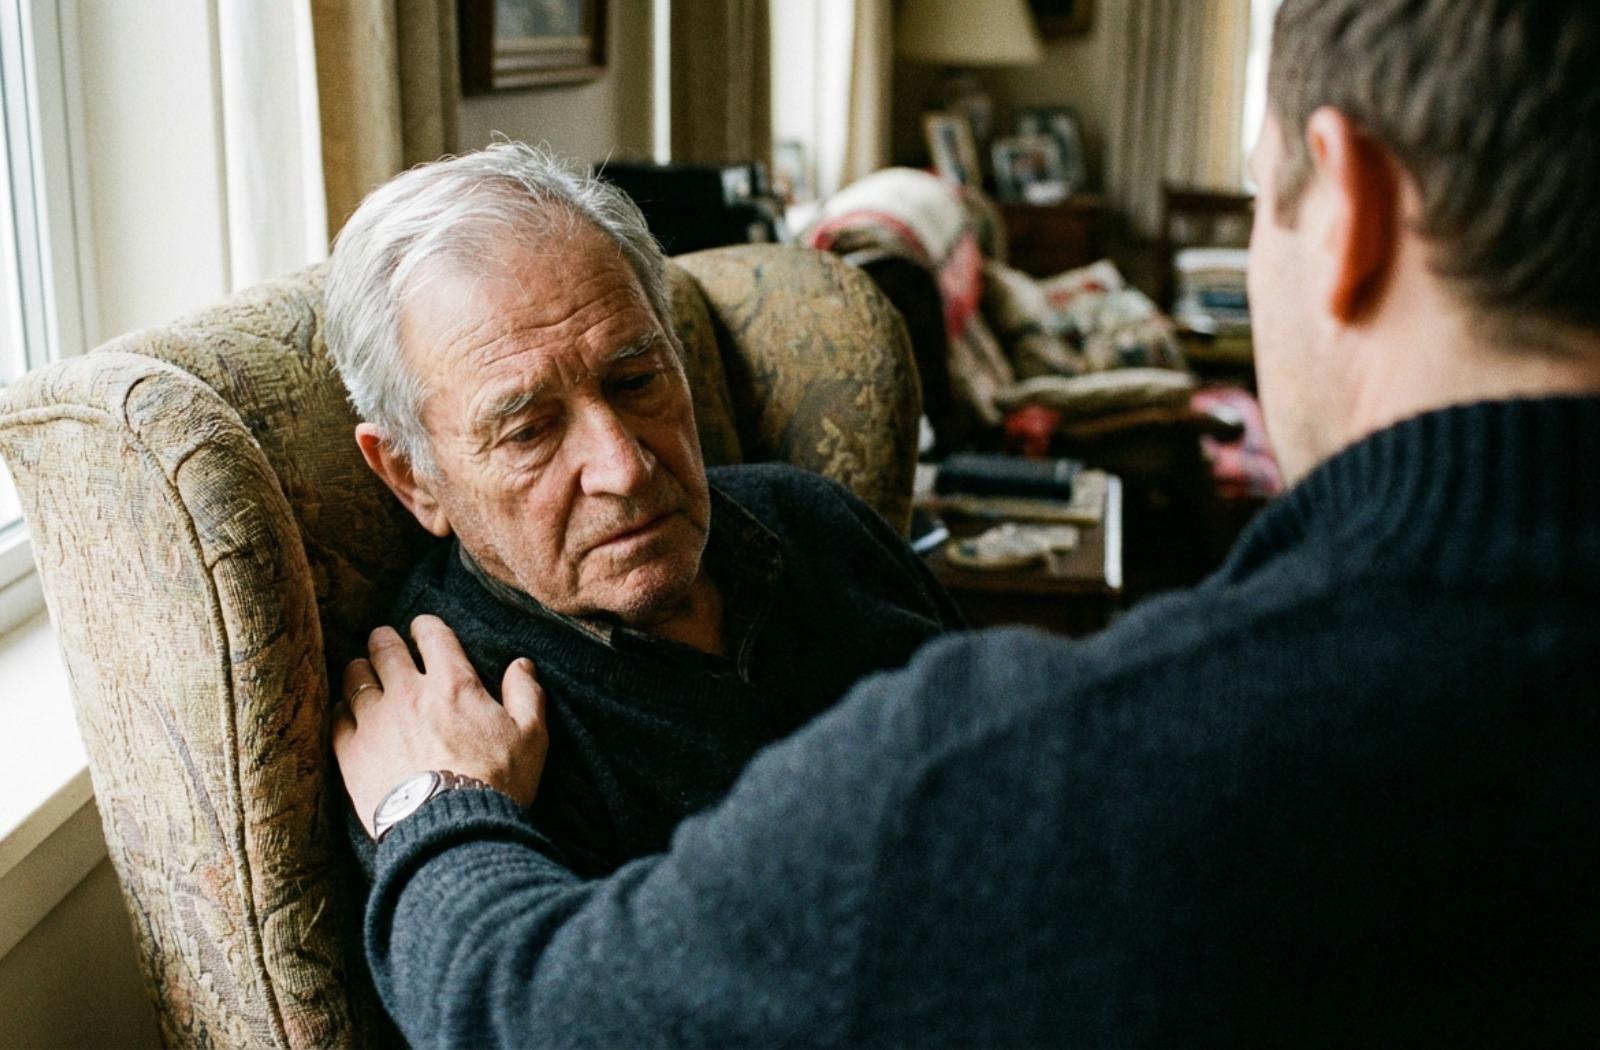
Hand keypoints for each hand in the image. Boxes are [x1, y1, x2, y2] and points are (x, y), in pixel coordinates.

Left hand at [332, 614, 548, 836]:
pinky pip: (337, 716)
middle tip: (385, 640)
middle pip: (385, 648)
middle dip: (385, 639)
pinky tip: (347, 710)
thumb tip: (522, 664)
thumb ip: (526, 694)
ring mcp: (375, 720)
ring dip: (360, 669)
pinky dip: (342, 707)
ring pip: (355, 676)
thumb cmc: (497, 783)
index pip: (433, 635)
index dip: (425, 626)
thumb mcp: (531, 736)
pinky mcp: (351, 752)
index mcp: (454, 683)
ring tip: (362, 672)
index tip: (422, 628)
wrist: (452, 830)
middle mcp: (409, 692)